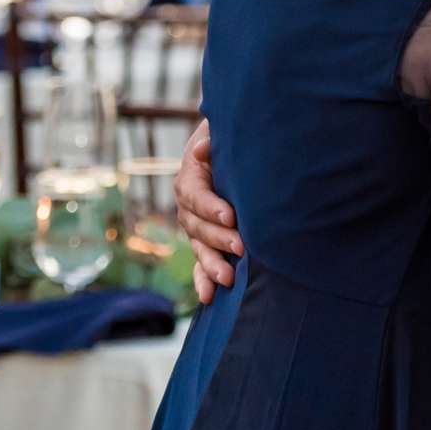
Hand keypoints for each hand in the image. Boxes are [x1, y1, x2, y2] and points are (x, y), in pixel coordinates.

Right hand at [174, 120, 241, 302]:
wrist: (238, 154)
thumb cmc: (234, 142)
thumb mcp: (222, 132)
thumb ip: (214, 137)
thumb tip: (203, 148)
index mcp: (190, 178)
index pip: (195, 195)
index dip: (210, 206)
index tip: (231, 216)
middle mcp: (188, 206)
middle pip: (196, 226)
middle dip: (218, 238)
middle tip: (242, 247)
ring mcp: (196, 227)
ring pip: (198, 248)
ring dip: (211, 264)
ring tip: (227, 278)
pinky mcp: (206, 242)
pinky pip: (200, 263)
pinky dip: (203, 279)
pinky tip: (208, 297)